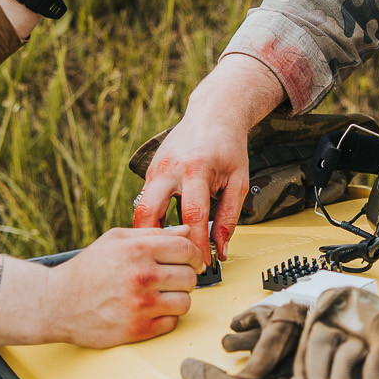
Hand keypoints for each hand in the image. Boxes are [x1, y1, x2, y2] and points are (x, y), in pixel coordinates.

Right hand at [46, 225, 202, 346]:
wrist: (57, 303)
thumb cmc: (85, 271)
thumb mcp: (115, 240)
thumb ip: (152, 234)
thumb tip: (185, 232)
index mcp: (137, 250)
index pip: (187, 249)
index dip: (194, 255)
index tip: (192, 261)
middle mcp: (142, 276)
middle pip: (190, 277)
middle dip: (185, 276)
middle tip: (171, 278)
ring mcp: (141, 305)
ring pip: (186, 302)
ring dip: (177, 298)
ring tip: (161, 295)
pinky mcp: (138, 329)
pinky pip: (172, 323)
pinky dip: (166, 317)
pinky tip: (151, 310)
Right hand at [133, 55, 284, 260]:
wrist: (213, 115)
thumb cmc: (228, 147)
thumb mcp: (237, 181)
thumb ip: (229, 217)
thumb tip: (221, 249)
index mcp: (196, 168)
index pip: (193, 214)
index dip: (196, 243)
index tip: (202, 263)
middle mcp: (170, 168)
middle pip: (149, 210)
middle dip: (155, 240)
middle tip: (168, 261)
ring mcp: (156, 169)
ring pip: (140, 207)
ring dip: (149, 232)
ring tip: (163, 252)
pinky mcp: (150, 172)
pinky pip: (145, 200)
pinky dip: (151, 219)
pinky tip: (162, 233)